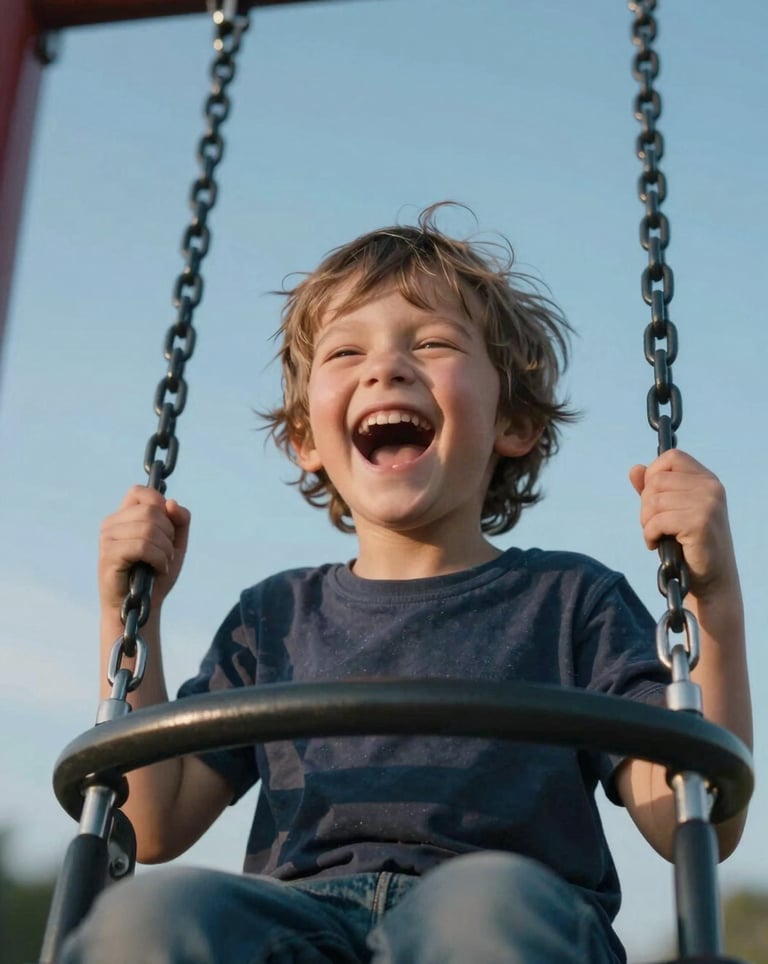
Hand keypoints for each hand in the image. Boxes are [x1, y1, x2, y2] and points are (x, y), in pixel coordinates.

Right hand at [99, 486, 190, 613]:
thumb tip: (171, 502)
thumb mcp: (175, 543)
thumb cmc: (155, 574)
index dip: (160, 505)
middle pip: (151, 511)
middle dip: (169, 533)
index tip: (167, 528)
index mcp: (123, 516)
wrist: (140, 608)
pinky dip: (159, 558)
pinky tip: (158, 569)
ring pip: (149, 528)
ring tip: (163, 562)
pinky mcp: (108, 556)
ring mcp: (107, 538)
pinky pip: (142, 546)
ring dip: (165, 549)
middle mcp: (111, 523)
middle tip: (167, 552)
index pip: (140, 491)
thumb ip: (179, 520)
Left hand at [629, 449, 736, 600]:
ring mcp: (708, 504)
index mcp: (707, 479)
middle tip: (654, 525)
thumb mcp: (669, 511)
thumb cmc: (688, 545)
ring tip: (657, 536)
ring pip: (653, 501)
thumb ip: (653, 490)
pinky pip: (657, 521)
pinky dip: (649, 535)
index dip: (653, 475)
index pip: (671, 456)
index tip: (653, 500)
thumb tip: (635, 469)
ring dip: (646, 523)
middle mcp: (711, 487)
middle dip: (646, 505)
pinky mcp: (700, 523)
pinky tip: (656, 544)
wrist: (711, 580)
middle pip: (656, 480)